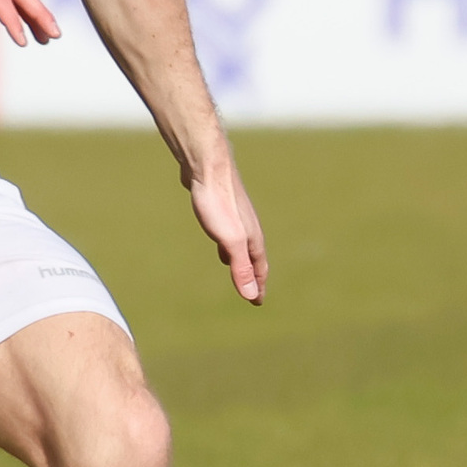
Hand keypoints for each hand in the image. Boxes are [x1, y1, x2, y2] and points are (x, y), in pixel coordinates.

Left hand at [184, 154, 267, 303]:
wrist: (208, 165)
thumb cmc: (218, 202)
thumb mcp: (229, 240)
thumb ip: (240, 267)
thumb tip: (251, 295)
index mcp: (252, 238)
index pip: (259, 268)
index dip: (258, 286)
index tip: (257, 301)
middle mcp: (248, 227)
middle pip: (253, 257)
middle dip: (253, 275)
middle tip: (252, 290)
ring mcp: (235, 216)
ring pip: (241, 244)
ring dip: (241, 260)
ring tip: (237, 270)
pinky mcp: (222, 207)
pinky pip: (228, 232)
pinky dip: (228, 244)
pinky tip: (219, 241)